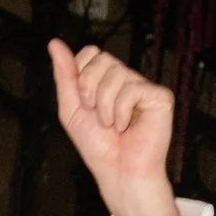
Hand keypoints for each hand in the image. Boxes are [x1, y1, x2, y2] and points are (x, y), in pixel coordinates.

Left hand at [49, 40, 180, 215]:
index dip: (81, 75)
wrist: (117, 172)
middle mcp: (127, 80)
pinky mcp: (160, 97)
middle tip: (97, 115)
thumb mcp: (71, 108)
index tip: (84, 102)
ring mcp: (144, 87)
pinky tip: (127, 126)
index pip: (91, 53)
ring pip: (117, 72)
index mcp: (106, 81)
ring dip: (105, 105)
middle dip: (90, 88)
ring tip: (112, 125)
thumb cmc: (98, 146)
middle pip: (102, 58)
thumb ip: (64, 75)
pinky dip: (123, 111)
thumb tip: (55, 43)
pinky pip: (133, 88)